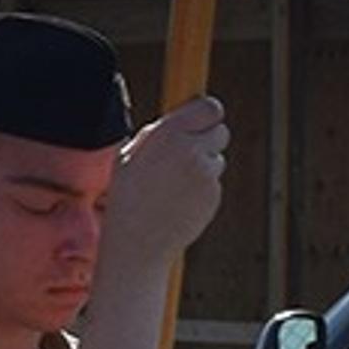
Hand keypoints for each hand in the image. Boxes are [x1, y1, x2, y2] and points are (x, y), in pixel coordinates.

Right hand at [107, 96, 229, 273]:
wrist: (136, 241)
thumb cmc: (127, 196)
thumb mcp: (130, 156)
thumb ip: (159, 135)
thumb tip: (184, 118)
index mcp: (166, 134)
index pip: (210, 107)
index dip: (208, 113)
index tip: (203, 120)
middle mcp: (190, 150)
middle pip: (221, 132)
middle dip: (209, 140)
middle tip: (188, 155)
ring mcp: (205, 174)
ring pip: (217, 159)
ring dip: (204, 167)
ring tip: (174, 186)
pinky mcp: (213, 194)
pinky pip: (213, 182)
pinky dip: (201, 190)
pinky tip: (179, 201)